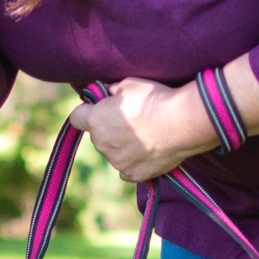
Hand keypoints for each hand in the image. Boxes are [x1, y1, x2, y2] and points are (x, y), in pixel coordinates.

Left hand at [68, 77, 213, 182]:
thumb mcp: (128, 84)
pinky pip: (127, 169)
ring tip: (146, 133)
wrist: (182, 123)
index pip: (76, 117)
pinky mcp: (134, 175)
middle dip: (108, 127)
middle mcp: (102, 144)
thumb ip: (111, 90)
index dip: (87, 111)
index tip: (99, 107)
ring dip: (122, 145)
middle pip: (97, 135)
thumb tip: (106, 92)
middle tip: (131, 118)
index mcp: (96, 121)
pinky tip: (148, 150)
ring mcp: (117, 162)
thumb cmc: (154, 99)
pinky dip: (134, 161)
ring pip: (113, 152)